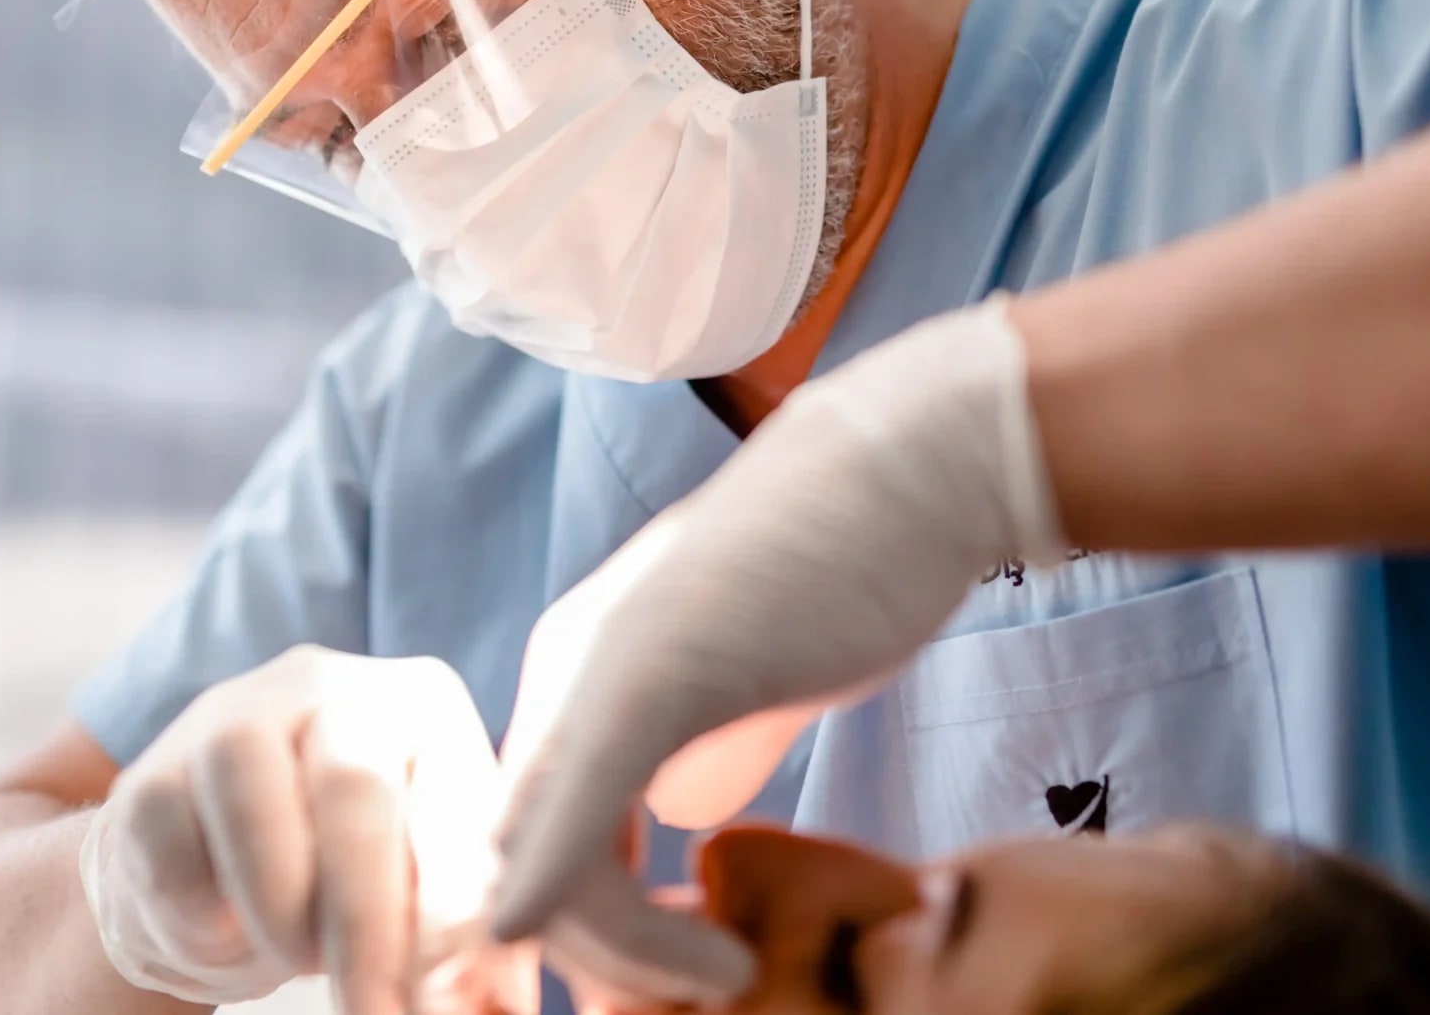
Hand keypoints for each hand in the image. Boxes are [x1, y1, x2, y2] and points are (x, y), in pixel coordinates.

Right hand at [81, 646, 534, 1014]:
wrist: (209, 876)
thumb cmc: (342, 882)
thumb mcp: (416, 897)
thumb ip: (463, 941)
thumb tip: (504, 1008)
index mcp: (423, 707)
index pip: (452, 796)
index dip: (451, 904)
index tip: (444, 995)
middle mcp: (333, 686)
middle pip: (354, 786)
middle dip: (367, 921)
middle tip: (376, 1013)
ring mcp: (235, 714)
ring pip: (252, 791)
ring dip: (280, 903)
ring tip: (296, 958)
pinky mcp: (154, 768)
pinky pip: (170, 837)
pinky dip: (199, 911)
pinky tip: (222, 933)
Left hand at [489, 301, 1059, 1004]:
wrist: (912, 468)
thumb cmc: (850, 564)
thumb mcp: (761, 680)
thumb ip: (715, 747)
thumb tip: (689, 815)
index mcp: (583, 677)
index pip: (532, 834)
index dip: (587, 926)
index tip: (677, 971)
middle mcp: (566, 673)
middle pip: (517, 859)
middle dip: (595, 955)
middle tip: (689, 993)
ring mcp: (599, 670)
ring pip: (540, 858)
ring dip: (628, 952)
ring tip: (725, 972)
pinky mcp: (651, 674)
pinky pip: (580, 810)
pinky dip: (588, 902)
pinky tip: (689, 956)